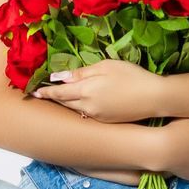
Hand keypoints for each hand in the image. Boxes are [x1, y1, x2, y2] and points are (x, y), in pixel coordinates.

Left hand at [30, 58, 162, 123]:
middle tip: (43, 94)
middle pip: (64, 102)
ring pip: (75, 109)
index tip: (34, 92)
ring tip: (60, 97)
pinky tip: (82, 103)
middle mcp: (87, 107)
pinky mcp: (106, 121)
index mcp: (85, 91)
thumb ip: (81, 73)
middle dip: (53, 97)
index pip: (59, 92)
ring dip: (66, 103)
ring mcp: (96, 116)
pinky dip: (80, 108)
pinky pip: (87, 114)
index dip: (46, 91)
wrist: (154, 98)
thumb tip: (58, 77)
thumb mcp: (106, 66)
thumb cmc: (131, 76)